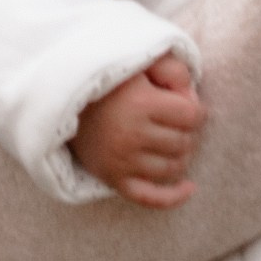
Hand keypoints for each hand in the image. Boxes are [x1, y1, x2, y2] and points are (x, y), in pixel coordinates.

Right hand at [73, 54, 203, 206]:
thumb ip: (175, 70)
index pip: (192, 116)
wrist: (65, 100)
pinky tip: (189, 188)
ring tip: (172, 140)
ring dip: (180, 155)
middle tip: (175, 121)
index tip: (184, 103)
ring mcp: (123, 162)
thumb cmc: (111, 80)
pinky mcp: (114, 179)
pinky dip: (174, 196)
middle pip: (184, 142)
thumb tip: (194, 100)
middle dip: (188, 131)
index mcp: (141, 104)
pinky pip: (151, 198)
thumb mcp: (142, 62)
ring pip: (174, 168)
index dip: (195, 109)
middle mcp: (132, 136)